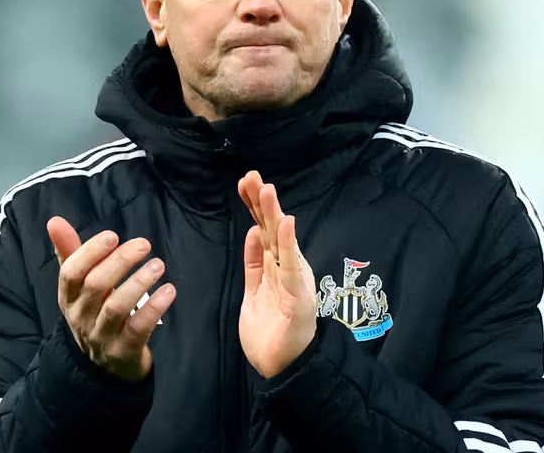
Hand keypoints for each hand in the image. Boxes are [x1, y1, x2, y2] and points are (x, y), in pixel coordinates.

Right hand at [48, 216, 175, 381]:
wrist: (105, 365)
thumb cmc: (94, 312)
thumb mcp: (79, 286)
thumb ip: (70, 252)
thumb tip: (54, 220)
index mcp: (67, 298)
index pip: (70, 273)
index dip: (90, 252)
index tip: (112, 236)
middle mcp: (80, 317)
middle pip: (95, 286)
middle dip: (119, 262)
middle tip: (143, 244)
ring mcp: (101, 336)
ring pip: (116, 307)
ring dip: (139, 282)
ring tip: (158, 265)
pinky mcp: (123, 350)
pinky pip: (138, 328)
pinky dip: (154, 308)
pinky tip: (168, 291)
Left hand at [237, 171, 317, 378]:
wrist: (282, 367)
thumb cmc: (270, 330)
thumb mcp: (255, 289)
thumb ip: (255, 263)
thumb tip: (252, 230)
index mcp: (276, 267)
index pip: (262, 230)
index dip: (254, 206)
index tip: (245, 183)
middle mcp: (287, 269)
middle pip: (272, 230)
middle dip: (262, 202)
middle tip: (252, 176)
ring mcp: (294, 281)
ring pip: (282, 242)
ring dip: (274, 215)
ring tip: (267, 189)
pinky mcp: (298, 296)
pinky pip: (292, 267)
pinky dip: (288, 244)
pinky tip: (286, 223)